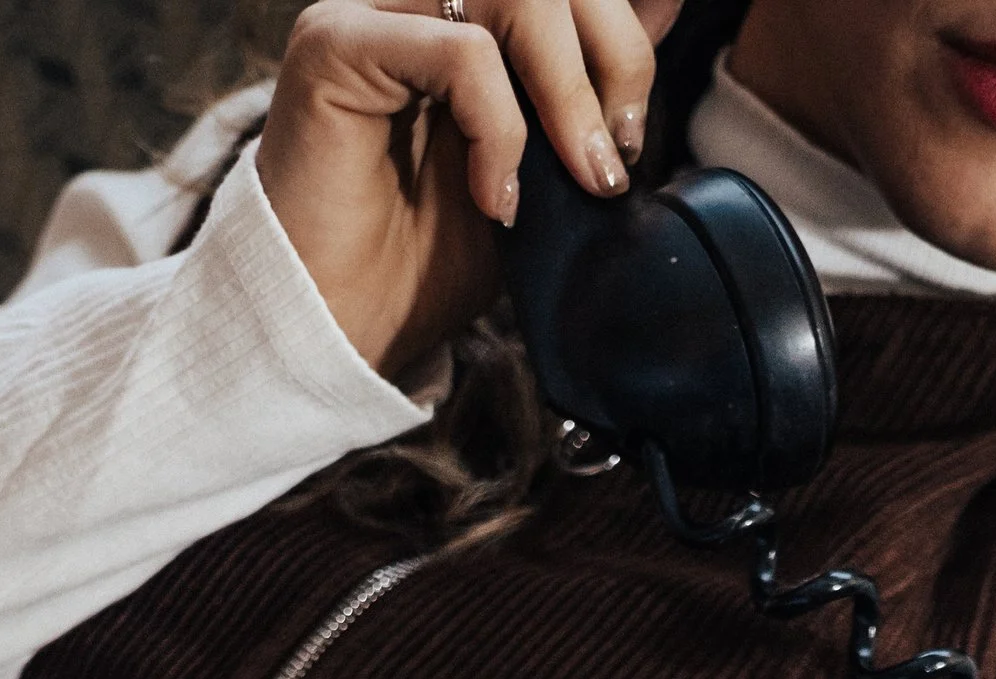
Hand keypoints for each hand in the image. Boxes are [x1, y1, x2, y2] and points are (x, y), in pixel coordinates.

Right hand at [257, 0, 686, 386]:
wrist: (343, 330)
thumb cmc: (423, 264)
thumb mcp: (540, 174)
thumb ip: (586, 88)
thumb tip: (660, 6)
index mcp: (457, 14)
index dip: (620, 14)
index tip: (645, 102)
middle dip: (614, 55)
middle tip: (616, 158)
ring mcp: (372, 10)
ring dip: (569, 90)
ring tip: (580, 174)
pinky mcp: (336, 42)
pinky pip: (460, 52)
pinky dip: (501, 130)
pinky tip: (496, 198)